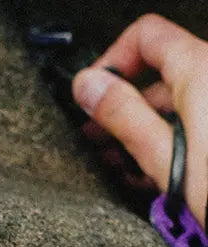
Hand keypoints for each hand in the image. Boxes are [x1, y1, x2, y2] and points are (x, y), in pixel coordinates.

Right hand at [73, 14, 207, 228]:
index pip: (147, 36)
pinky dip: (168, 138)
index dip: (112, 61)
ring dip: (141, 128)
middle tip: (97, 140)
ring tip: (120, 165)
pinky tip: (151, 172)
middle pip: (160, 73)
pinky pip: (194, 119)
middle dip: (122, 106)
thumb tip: (88, 85)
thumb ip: (123, 114)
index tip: (92, 96)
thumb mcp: (163, 156)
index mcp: (202, 71)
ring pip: (175, 100)